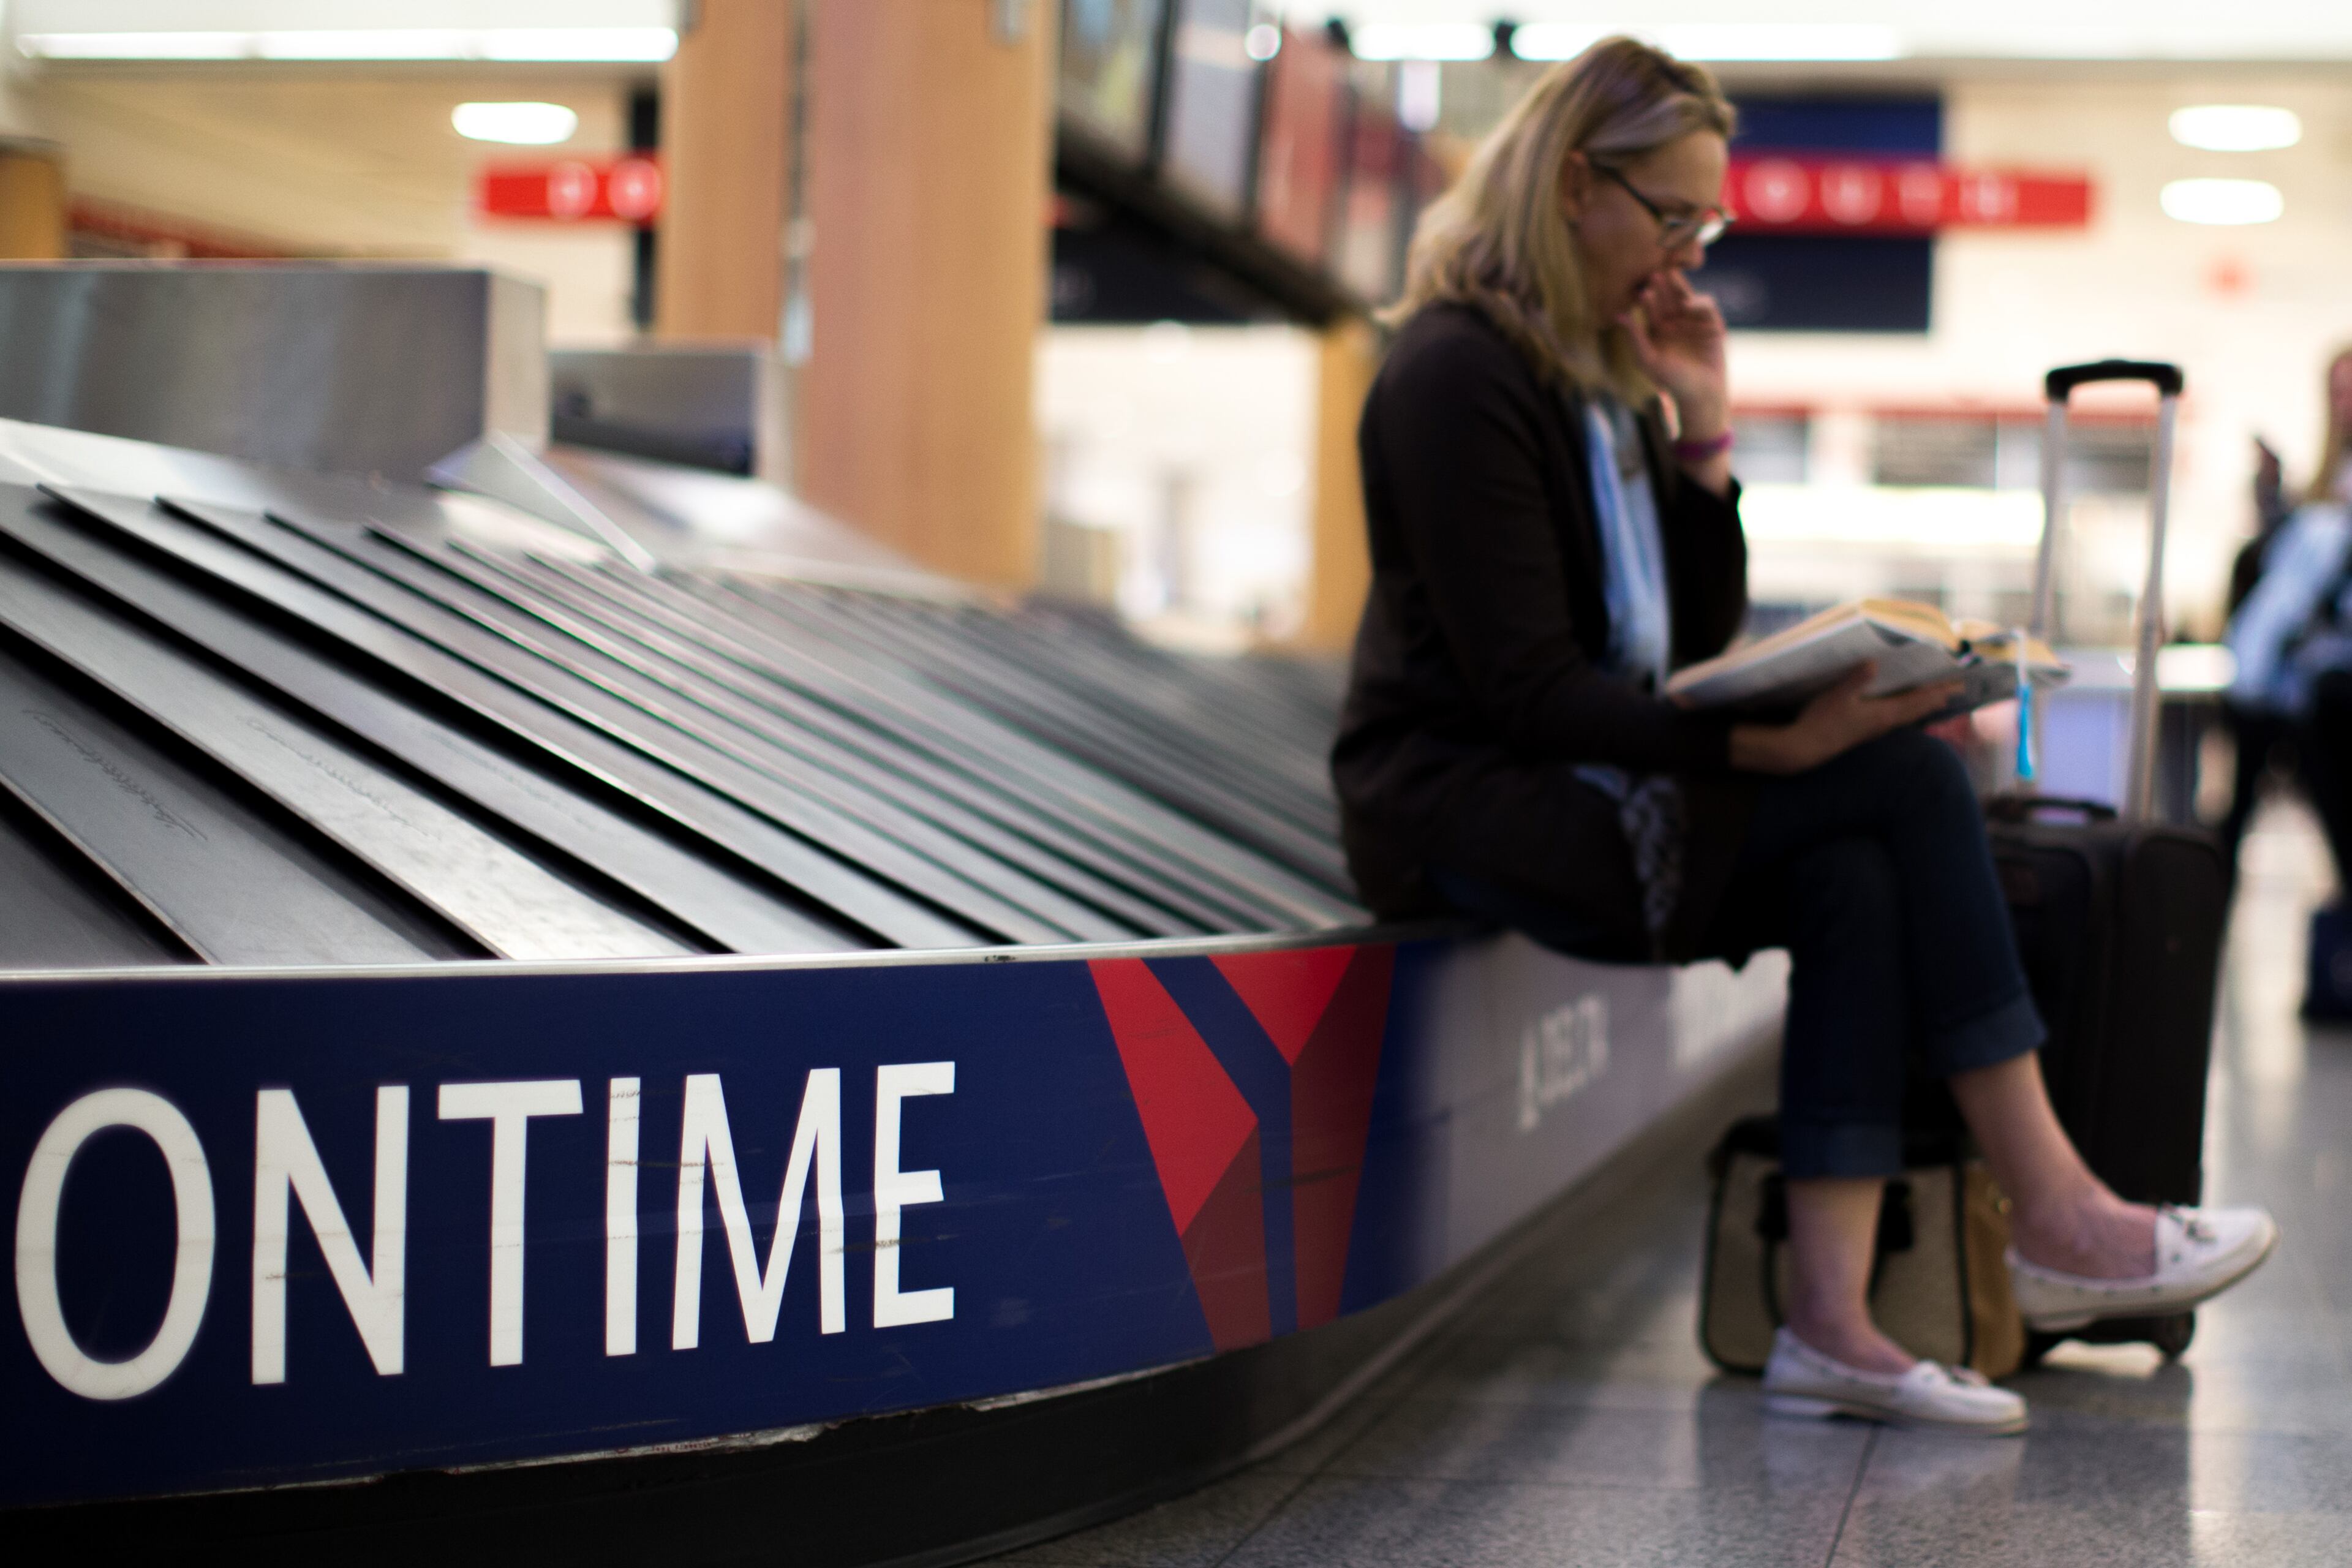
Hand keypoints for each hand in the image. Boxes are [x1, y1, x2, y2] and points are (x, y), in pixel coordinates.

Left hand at [1619, 270, 1727, 435]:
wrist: (1701, 394)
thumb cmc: (1671, 381)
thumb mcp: (1648, 360)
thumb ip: (1635, 337)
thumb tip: (1618, 315)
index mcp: (1658, 330)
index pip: (1652, 308)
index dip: (1648, 298)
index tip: (1641, 290)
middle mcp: (1676, 323)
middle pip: (1669, 298)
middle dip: (1662, 285)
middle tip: (1655, 272)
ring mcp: (1694, 322)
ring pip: (1687, 297)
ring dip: (1679, 286)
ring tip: (1671, 274)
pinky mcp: (1713, 324)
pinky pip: (1706, 307)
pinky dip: (1699, 303)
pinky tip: (1688, 305)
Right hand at [1729, 664, 1964, 774]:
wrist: (1805, 748)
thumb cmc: (1821, 721)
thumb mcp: (1836, 696)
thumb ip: (1856, 680)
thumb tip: (1872, 664)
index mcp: (1883, 713)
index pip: (1917, 700)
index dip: (1937, 691)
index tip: (1957, 685)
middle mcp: (1884, 723)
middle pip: (1918, 709)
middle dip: (1937, 698)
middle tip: (1957, 691)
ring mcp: (1875, 730)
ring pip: (1908, 716)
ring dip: (1924, 706)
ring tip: (1937, 700)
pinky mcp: (1865, 732)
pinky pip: (1896, 720)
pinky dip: (1908, 712)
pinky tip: (1904, 712)